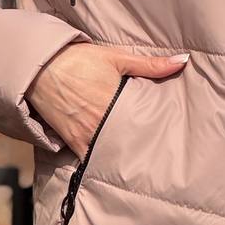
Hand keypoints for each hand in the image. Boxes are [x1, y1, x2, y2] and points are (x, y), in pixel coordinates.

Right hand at [25, 42, 189, 159]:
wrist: (42, 66)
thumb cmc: (80, 60)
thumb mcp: (117, 57)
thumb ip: (151, 64)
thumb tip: (182, 61)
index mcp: (116, 103)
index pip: (144, 126)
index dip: (159, 136)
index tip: (172, 142)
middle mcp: (101, 123)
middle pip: (129, 144)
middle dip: (144, 150)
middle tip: (162, 158)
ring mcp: (85, 134)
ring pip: (110, 154)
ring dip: (124, 157)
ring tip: (143, 165)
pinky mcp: (72, 140)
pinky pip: (88, 158)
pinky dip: (100, 162)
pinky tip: (113, 166)